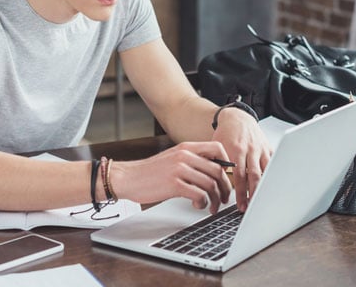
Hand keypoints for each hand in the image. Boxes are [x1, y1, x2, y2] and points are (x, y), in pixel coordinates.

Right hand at [111, 142, 232, 213]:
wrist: (128, 178)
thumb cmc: (150, 172)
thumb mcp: (173, 159)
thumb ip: (191, 161)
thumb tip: (212, 171)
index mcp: (186, 147)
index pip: (217, 148)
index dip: (228, 163)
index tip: (227, 176)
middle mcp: (185, 155)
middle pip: (217, 170)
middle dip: (225, 187)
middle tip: (224, 197)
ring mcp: (179, 169)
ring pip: (210, 184)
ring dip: (215, 199)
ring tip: (212, 206)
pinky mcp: (174, 184)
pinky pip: (199, 194)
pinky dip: (202, 203)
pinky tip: (197, 205)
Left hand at [211, 108, 271, 211]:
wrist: (237, 117)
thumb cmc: (226, 134)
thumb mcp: (217, 147)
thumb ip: (218, 164)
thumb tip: (217, 184)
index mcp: (236, 149)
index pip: (239, 176)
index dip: (240, 192)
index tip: (241, 205)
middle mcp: (250, 149)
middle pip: (254, 176)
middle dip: (253, 194)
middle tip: (251, 207)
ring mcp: (260, 149)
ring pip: (265, 171)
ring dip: (264, 187)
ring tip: (262, 201)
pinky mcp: (268, 148)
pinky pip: (273, 163)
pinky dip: (273, 175)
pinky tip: (272, 186)